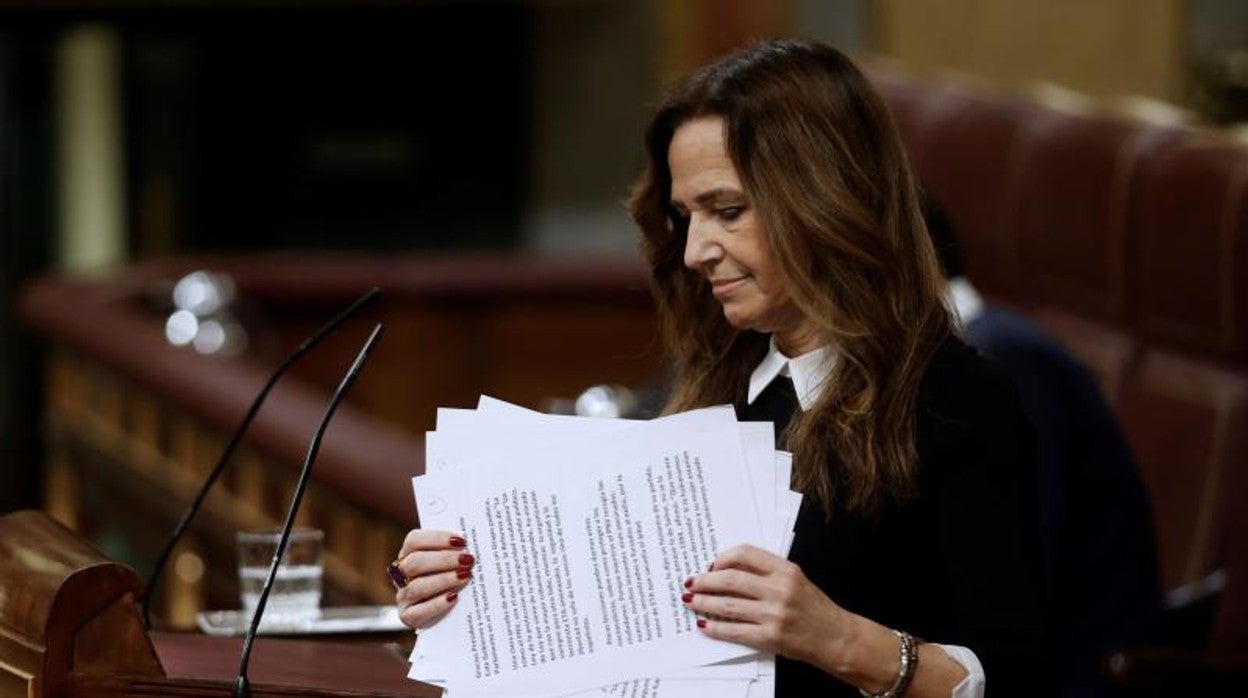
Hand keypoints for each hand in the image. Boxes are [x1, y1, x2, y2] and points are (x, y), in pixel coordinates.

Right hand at [392, 529, 474, 629]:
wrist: (447, 614)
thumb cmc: (452, 577)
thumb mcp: (451, 561)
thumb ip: (456, 551)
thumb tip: (470, 546)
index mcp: (408, 554)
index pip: (414, 541)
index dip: (437, 539)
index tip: (462, 542)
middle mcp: (401, 575)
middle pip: (415, 562)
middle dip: (444, 559)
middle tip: (468, 559)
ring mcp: (403, 597)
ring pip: (416, 587)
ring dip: (444, 580)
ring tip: (466, 576)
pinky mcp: (408, 617)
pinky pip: (418, 612)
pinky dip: (437, 604)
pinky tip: (453, 597)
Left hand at [682, 544, 852, 667]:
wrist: (836, 637)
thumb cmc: (814, 607)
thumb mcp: (795, 579)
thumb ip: (767, 572)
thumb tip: (726, 571)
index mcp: (786, 569)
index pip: (745, 553)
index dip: (722, 558)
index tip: (710, 565)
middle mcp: (780, 589)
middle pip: (731, 579)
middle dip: (705, 581)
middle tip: (690, 582)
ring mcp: (774, 614)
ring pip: (728, 605)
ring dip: (704, 603)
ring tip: (691, 602)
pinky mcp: (771, 637)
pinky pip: (734, 631)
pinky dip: (716, 628)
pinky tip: (704, 625)